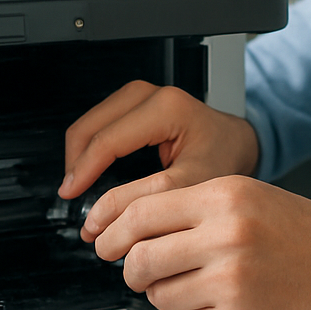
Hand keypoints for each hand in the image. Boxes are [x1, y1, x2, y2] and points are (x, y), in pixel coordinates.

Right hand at [60, 81, 259, 241]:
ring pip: (91, 121)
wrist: (240, 144)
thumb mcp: (192, 183)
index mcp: (166, 108)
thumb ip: (149, 197)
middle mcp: (151, 95)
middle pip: (91, 125)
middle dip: (76, 162)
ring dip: (80, 154)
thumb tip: (105, 214)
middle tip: (71, 195)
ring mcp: (142, 96)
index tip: (71, 195)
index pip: (108, 140)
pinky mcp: (137, 104)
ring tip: (79, 187)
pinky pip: (101, 122)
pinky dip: (91, 147)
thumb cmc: (225, 157)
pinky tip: (90, 172)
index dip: (83, 171)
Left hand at [94, 174, 310, 309]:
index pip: (141, 213)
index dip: (113, 232)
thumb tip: (132, 227)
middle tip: (138, 270)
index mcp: (224, 197)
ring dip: (162, 292)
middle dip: (131, 269)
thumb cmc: (300, 231)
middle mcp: (225, 236)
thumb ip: (192, 207)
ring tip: (190, 281)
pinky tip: (217, 297)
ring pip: (159, 294)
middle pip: (140, 259)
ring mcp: (231, 280)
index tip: (105, 242)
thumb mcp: (247, 195)